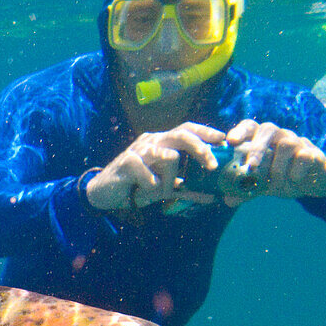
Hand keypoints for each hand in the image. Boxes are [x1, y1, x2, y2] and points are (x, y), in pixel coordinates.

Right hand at [85, 122, 226, 212]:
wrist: (102, 193)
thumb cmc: (134, 188)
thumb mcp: (164, 190)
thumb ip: (186, 190)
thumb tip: (211, 197)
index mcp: (162, 142)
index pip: (187, 129)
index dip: (206, 132)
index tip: (223, 139)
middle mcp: (152, 140)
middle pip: (183, 134)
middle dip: (201, 149)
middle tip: (212, 166)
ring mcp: (139, 149)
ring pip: (170, 156)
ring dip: (169, 179)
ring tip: (159, 190)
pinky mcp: (128, 161)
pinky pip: (150, 174)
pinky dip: (151, 185)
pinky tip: (142, 190)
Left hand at [224, 120, 325, 203]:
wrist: (312, 182)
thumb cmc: (280, 178)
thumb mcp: (261, 185)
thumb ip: (245, 191)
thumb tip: (229, 201)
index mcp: (262, 140)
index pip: (250, 126)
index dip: (240, 131)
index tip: (230, 141)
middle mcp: (279, 136)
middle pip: (268, 129)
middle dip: (257, 147)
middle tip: (252, 165)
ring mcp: (297, 142)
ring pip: (286, 144)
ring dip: (278, 168)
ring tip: (275, 184)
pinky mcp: (313, 152)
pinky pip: (304, 157)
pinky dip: (296, 171)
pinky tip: (294, 180)